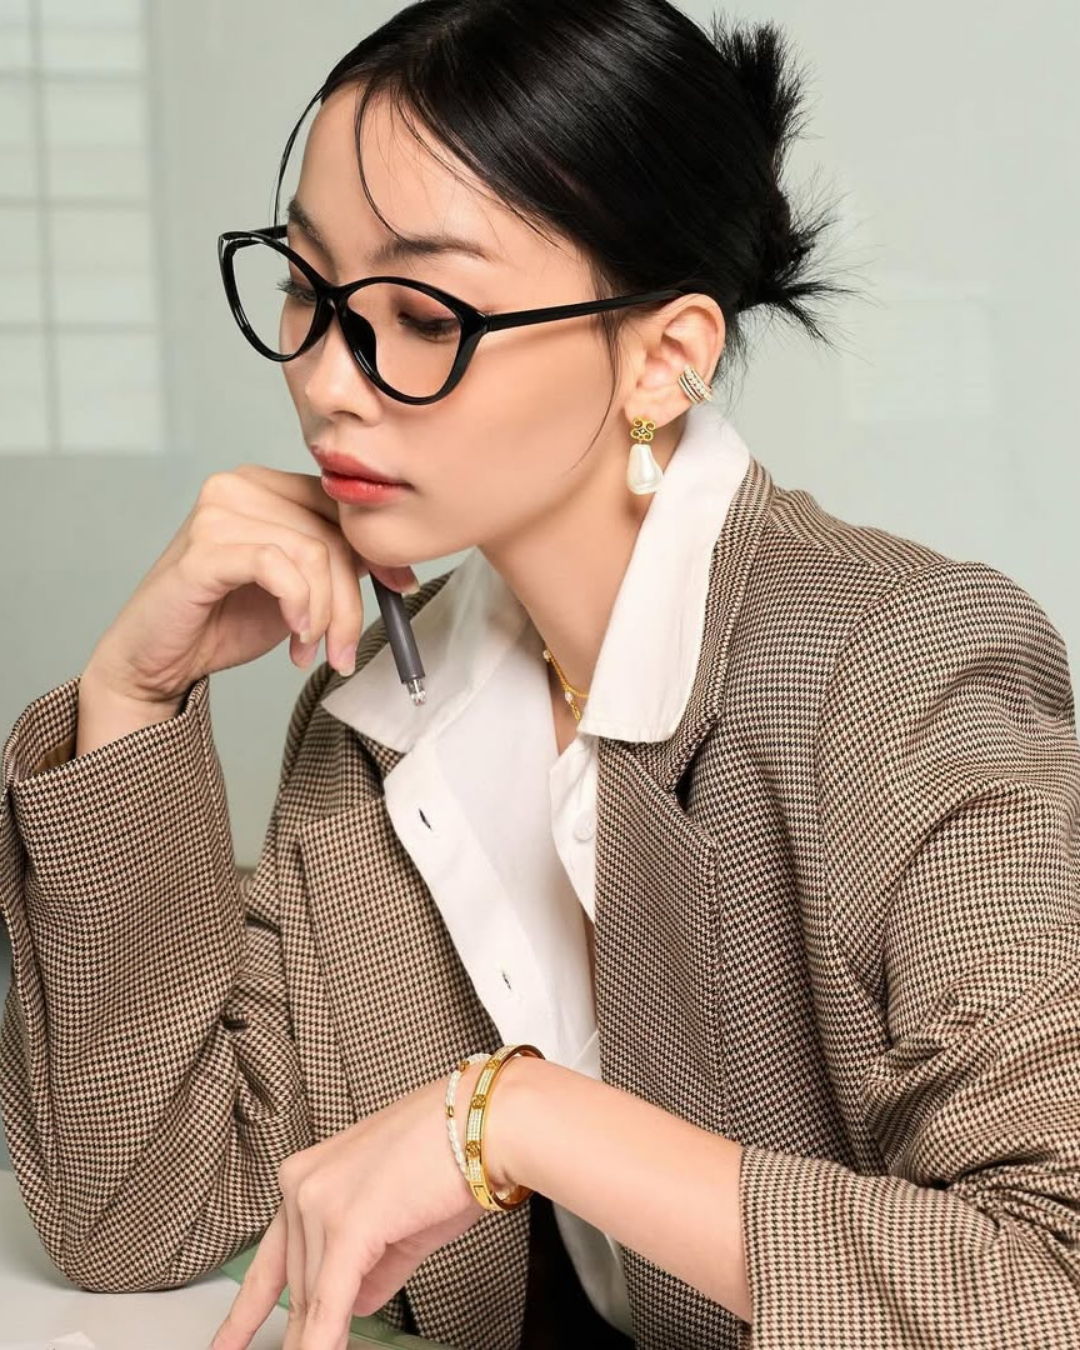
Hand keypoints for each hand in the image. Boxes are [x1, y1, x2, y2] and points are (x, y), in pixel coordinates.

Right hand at [85, 462, 417, 708]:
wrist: (160, 659)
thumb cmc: (223, 620)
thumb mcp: (297, 586)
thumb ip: (335, 560)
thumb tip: (393, 562)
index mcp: (264, 485)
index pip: (339, 506)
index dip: (375, 548)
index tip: (398, 588)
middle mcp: (238, 486)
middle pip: (330, 532)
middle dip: (350, 600)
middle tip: (343, 649)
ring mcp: (216, 513)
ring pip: (311, 553)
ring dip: (325, 614)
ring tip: (311, 649)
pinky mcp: (202, 550)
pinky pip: (277, 567)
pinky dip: (298, 606)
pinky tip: (295, 635)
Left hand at [209, 1060, 500, 1349]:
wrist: (484, 1123)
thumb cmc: (451, 1159)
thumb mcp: (395, 1221)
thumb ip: (366, 1266)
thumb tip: (352, 1306)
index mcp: (306, 1176)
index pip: (271, 1261)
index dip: (244, 1316)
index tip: (227, 1345)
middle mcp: (302, 1184)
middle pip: (296, 1284)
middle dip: (305, 1330)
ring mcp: (320, 1202)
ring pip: (311, 1295)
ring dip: (321, 1337)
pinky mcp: (348, 1224)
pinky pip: (330, 1300)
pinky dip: (326, 1339)